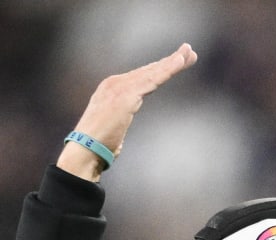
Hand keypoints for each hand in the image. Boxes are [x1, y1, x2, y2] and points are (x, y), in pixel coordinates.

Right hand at [58, 43, 198, 180]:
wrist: (84, 151)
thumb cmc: (97, 146)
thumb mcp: (112, 130)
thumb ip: (119, 124)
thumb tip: (119, 140)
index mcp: (111, 89)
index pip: (141, 76)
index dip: (160, 69)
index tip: (177, 63)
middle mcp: (115, 83)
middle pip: (149, 70)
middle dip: (171, 61)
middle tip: (190, 52)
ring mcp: (120, 87)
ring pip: (152, 72)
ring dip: (172, 62)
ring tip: (189, 53)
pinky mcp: (127, 95)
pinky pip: (152, 80)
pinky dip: (166, 70)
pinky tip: (179, 62)